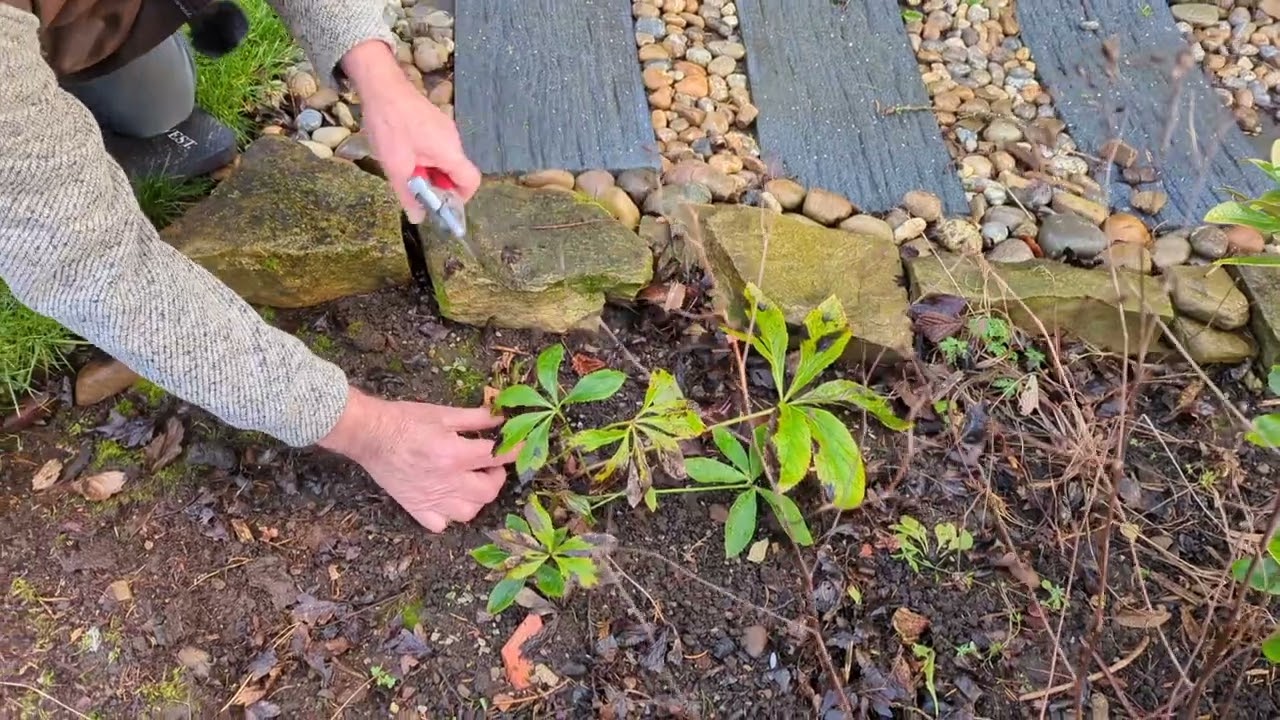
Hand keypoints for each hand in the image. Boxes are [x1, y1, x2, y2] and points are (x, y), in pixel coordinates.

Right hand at [318, 387, 518, 531]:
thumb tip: (502, 418)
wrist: (370, 433)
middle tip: (491, 466)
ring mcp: (430, 499)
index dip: (514, 451)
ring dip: (476, 499)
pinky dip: (448, 516)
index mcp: (454, 454)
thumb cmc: (405, 420)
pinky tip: (447, 500)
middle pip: (487, 492)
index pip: (496, 457)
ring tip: (471, 483)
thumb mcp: (444, 413)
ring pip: (468, 512)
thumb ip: (477, 418)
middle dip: (496, 478)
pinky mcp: (415, 508)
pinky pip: (440, 524)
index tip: (522, 447)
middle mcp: (446, 482)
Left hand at [340, 39, 480, 222]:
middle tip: (414, 188)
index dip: (459, 199)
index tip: (439, 205)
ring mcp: (445, 129)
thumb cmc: (390, 126)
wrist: (381, 86)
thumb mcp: (396, 167)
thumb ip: (409, 195)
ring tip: (404, 169)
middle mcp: (454, 141)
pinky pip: (436, 147)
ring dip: (429, 170)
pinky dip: (425, 157)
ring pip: (444, 160)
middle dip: (438, 185)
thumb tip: (418, 218)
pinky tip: (403, 152)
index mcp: (450, 153)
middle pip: (456, 172)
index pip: (472, 182)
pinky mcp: (434, 121)